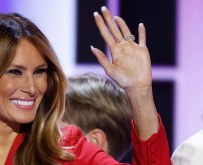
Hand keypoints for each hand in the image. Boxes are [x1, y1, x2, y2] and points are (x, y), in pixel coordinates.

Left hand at [92, 6, 158, 139]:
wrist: (137, 86)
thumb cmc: (122, 81)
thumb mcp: (109, 70)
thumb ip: (101, 58)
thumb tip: (92, 47)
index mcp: (114, 51)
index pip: (105, 34)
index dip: (100, 24)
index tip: (95, 15)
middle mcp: (122, 47)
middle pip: (114, 30)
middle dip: (108, 19)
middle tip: (103, 8)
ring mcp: (132, 48)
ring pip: (126, 32)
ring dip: (121, 23)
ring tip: (115, 17)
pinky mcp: (142, 50)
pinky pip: (142, 39)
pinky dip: (141, 32)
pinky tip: (140, 25)